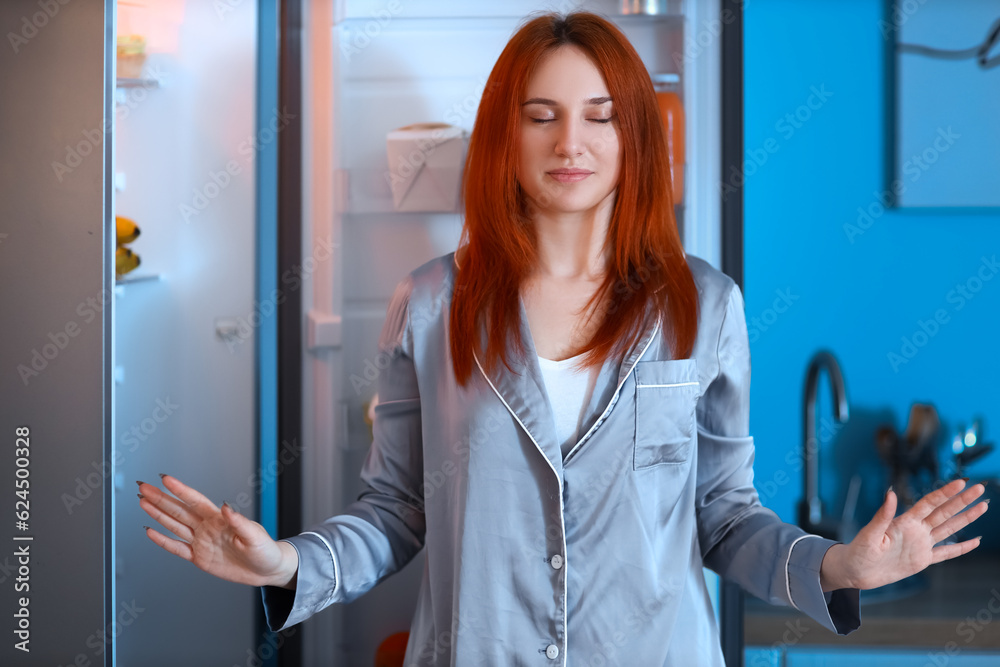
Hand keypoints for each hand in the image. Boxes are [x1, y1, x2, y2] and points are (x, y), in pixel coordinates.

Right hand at [137, 474, 297, 588]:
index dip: (180, 490)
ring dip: (158, 514)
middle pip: (179, 510)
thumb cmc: (265, 550)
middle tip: (144, 487)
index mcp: (220, 519)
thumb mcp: (255, 536)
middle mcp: (207, 527)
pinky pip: (177, 548)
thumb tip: (227, 507)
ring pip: (174, 525)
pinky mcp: (199, 557)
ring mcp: (202, 541)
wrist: (266, 570)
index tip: (165, 479)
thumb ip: (239, 522)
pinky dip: (163, 541)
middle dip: (161, 498)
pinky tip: (151, 531)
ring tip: (143, 502)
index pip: (196, 501)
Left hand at [820, 478, 987, 590]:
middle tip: (980, 488)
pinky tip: (974, 541)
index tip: (961, 483)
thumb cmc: (858, 551)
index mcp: (904, 522)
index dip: (945, 493)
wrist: (856, 571)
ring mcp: (921, 544)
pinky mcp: (923, 560)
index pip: (929, 503)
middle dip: (962, 501)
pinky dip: (961, 548)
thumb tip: (891, 493)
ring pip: (949, 528)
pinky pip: (946, 553)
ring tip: (982, 506)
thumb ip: (882, 515)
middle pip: (944, 512)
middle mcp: (916, 530)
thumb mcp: (869, 533)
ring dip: (966, 518)